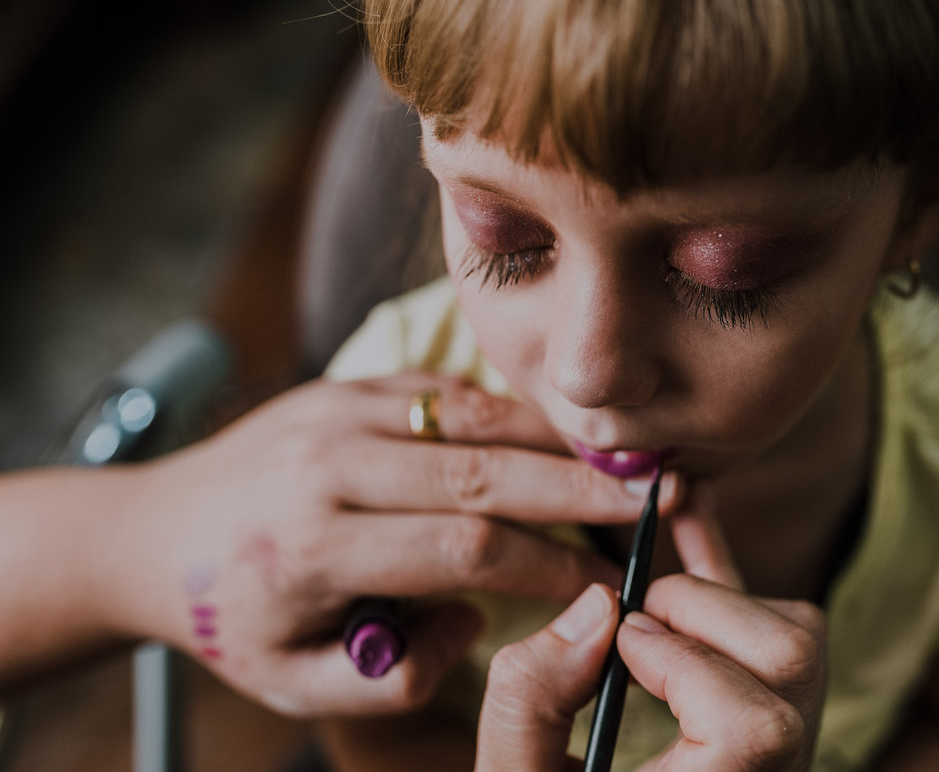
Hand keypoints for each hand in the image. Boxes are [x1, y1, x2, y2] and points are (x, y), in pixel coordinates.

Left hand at [108, 373, 681, 717]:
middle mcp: (328, 466)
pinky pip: (445, 391)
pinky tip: (553, 438)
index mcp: (315, 546)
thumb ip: (394, 675)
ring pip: (473, 418)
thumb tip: (474, 622)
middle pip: (483, 471)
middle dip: (579, 490)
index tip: (603, 584)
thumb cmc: (233, 616)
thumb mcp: (296, 681)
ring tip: (620, 463)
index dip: (548, 567)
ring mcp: (336, 411)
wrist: (158, 532)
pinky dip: (506, 414)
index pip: (464, 548)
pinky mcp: (346, 383)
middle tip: (652, 500)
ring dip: (554, 442)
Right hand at [475, 506, 826, 771]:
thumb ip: (529, 704)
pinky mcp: (777, 713)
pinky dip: (728, 574)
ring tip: (649, 606)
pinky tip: (688, 519)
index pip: (753, 726)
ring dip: (719, 597)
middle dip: (703, 612)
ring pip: (801, 637)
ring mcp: (787, 749)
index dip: (684, 662)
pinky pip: (782, 625)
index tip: (618, 647)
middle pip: (792, 661)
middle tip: (631, 621)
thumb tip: (598, 602)